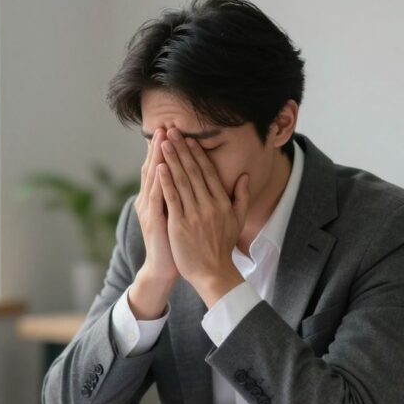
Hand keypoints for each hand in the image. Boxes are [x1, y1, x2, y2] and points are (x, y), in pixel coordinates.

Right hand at [129, 129, 178, 318]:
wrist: (163, 268)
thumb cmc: (175, 243)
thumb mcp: (177, 216)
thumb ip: (181, 197)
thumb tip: (190, 180)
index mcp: (156, 199)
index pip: (161, 169)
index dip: (165, 150)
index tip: (172, 131)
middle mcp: (148, 201)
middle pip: (154, 169)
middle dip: (159, 147)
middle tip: (164, 127)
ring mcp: (149, 210)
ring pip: (152, 179)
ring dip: (156, 158)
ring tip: (161, 139)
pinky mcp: (153, 220)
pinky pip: (156, 197)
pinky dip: (158, 181)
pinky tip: (161, 167)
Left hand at [158, 128, 249, 307]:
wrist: (214, 273)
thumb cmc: (223, 247)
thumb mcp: (238, 221)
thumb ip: (242, 197)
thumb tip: (244, 176)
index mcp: (222, 203)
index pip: (208, 172)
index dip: (197, 153)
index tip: (188, 138)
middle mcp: (209, 205)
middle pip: (193, 171)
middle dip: (181, 149)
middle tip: (171, 131)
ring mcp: (194, 214)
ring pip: (182, 181)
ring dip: (171, 159)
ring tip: (162, 142)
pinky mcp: (180, 225)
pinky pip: (172, 199)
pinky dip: (166, 182)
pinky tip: (159, 168)